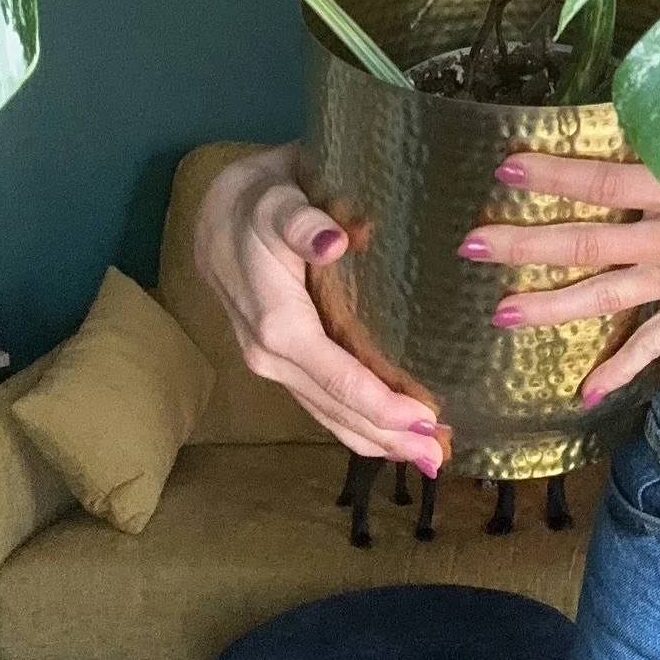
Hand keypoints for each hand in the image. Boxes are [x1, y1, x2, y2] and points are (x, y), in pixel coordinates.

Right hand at [194, 143, 444, 475]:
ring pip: (327, 414)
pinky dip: (355, 423)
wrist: (218, 212)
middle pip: (336, 409)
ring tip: (425, 459)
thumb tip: (332, 240)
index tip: (429, 420)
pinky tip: (386, 435)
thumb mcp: (280, 201)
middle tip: (441, 458)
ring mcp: (272, 363)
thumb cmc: (261, 202)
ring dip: (374, 440)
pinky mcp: (279, 360)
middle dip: (388, 436)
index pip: (338, 377)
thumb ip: (303, 222)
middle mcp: (271, 355)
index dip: (383, 405)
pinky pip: (320, 402)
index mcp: (278, 325)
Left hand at [458, 78, 659, 403]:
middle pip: (582, 243)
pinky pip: (654, 344)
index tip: (505, 168)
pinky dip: (620, 369)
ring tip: (501, 316)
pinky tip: (585, 389)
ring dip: (550, 307)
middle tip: (470, 246)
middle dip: (522, 245)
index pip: (601, 179)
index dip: (551, 173)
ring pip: (603, 298)